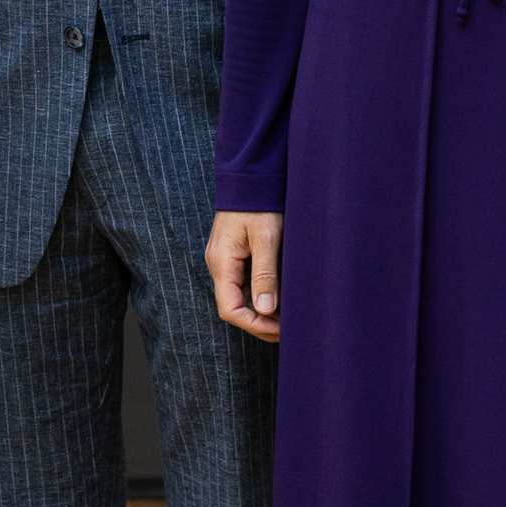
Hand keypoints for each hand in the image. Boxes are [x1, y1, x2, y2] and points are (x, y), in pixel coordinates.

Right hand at [207, 211, 283, 341]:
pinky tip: (277, 298)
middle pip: (233, 307)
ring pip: (238, 297)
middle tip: (287, 329)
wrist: (250, 177)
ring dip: (260, 311)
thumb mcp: (266, 238)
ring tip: (286, 317)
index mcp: (222, 262)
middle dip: (259, 322)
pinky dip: (258, 296)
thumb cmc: (259, 204)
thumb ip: (264, 274)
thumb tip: (264, 309)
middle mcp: (218, 264)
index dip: (255, 325)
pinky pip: (241, 283)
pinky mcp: (232, 254)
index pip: (231, 309)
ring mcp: (224, 259)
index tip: (281, 330)